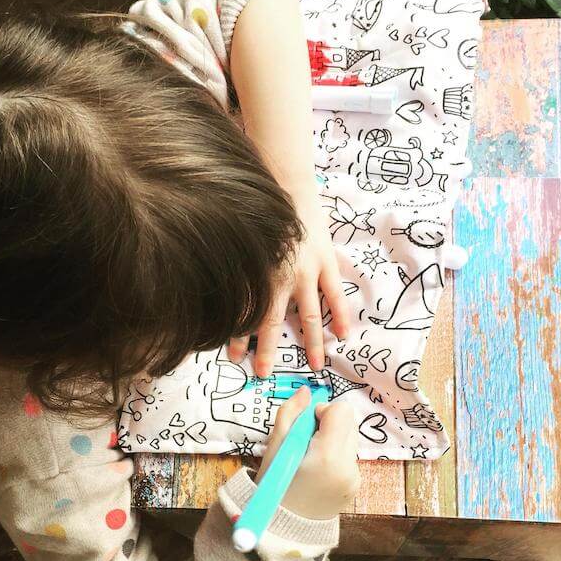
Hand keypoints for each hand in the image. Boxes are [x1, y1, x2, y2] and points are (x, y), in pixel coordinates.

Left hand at [228, 196, 350, 376]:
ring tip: (314, 364)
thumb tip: (218, 290)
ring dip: (311, 342)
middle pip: (273, 321)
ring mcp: (308, 272)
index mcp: (260, 274)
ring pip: (309, 314)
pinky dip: (341, 315)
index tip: (232, 358)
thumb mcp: (246, 245)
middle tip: (263, 373)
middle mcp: (283, 278)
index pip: (246, 313)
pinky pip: (336, 294)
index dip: (238, 336)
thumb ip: (240, 270)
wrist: (289, 187)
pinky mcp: (327, 263)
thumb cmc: (264, 218)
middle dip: (267, 350)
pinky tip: (343, 334)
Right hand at [255, 386, 359, 519]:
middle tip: (306, 441)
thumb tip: (307, 391)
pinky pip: (348, 457)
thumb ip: (291, 413)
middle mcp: (349, 466)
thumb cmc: (274, 485)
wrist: (283, 528)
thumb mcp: (275, 446)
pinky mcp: (355, 486)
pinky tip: (316, 471)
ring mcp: (355, 477)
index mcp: (329, 454)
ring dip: (332, 440)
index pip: (341, 410)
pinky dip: (334, 456)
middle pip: (349, 422)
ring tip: (309, 458)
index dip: (322, 411)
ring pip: (349, 439)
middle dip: (328, 424)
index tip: (306, 426)